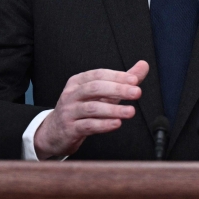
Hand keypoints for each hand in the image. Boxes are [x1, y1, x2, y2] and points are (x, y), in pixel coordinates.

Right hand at [34, 61, 148, 159]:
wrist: (55, 132)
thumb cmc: (81, 109)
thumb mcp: (101, 93)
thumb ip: (122, 80)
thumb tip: (143, 66)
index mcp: (78, 82)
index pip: (98, 75)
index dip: (117, 76)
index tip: (135, 80)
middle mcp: (72, 94)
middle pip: (94, 88)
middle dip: (117, 89)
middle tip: (136, 92)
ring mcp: (69, 111)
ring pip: (92, 108)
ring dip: (113, 109)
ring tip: (131, 111)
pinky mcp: (70, 129)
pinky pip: (87, 125)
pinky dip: (103, 125)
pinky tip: (116, 124)